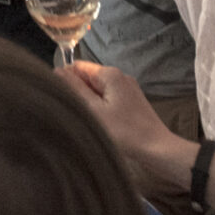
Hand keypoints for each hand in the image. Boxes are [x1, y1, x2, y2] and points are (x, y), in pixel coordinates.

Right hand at [60, 62, 189, 199]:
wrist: (156, 148)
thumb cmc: (124, 131)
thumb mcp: (93, 110)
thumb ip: (74, 89)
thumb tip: (58, 71)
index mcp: (110, 74)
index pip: (77, 66)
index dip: (66, 80)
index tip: (63, 99)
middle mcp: (120, 76)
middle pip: (88, 77)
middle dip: (78, 92)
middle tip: (77, 112)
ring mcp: (128, 89)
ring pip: (98, 90)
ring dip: (89, 102)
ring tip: (89, 119)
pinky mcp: (131, 101)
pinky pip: (108, 98)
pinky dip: (100, 107)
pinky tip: (102, 123)